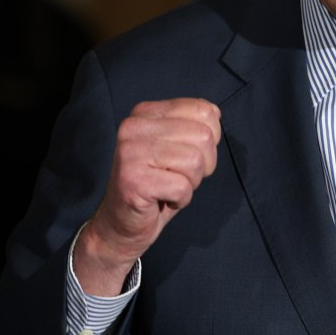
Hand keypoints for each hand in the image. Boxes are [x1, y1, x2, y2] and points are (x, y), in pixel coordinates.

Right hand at [74, 98, 221, 295]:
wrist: (121, 223)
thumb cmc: (156, 185)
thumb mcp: (177, 147)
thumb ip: (193, 125)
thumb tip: (214, 112)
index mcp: (145, 113)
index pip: (203, 111)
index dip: (209, 141)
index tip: (186, 157)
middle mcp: (134, 127)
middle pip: (203, 136)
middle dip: (203, 164)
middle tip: (180, 177)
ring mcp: (130, 152)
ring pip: (195, 162)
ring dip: (191, 183)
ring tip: (170, 188)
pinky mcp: (133, 180)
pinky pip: (182, 187)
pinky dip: (181, 199)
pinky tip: (163, 200)